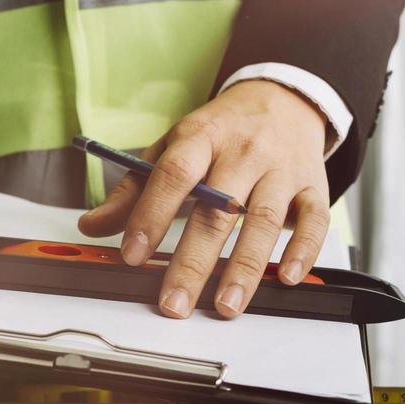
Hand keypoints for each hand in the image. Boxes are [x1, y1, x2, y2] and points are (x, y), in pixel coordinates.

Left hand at [78, 80, 330, 318]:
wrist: (282, 98)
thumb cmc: (221, 131)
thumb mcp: (171, 147)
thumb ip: (133, 190)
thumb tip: (91, 226)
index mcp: (201, 138)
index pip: (173, 176)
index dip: (151, 216)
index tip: (133, 255)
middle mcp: (244, 152)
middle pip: (217, 209)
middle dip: (194, 261)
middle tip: (175, 302)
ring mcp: (281, 170)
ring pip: (265, 220)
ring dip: (245, 267)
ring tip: (226, 305)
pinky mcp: (313, 186)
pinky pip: (314, 220)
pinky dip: (302, 250)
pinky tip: (284, 277)